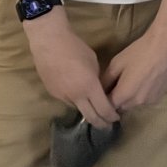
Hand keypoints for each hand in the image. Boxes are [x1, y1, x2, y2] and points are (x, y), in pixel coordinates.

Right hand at [24, 14, 118, 128]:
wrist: (49, 42)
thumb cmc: (75, 47)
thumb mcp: (93, 62)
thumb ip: (97, 79)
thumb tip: (98, 89)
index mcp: (89, 87)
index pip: (103, 110)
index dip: (111, 117)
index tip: (116, 118)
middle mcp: (76, 96)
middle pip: (91, 117)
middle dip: (101, 123)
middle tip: (107, 125)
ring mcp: (62, 96)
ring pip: (78, 109)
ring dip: (87, 110)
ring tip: (93, 108)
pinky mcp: (53, 94)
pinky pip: (67, 101)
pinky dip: (75, 100)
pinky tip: (77, 93)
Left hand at [102, 22, 166, 112]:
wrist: (164, 47)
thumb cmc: (138, 53)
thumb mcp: (116, 63)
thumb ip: (105, 80)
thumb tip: (98, 90)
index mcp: (124, 95)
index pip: (108, 107)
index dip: (104, 99)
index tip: (103, 91)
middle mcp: (136, 103)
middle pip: (120, 107)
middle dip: (116, 100)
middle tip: (117, 84)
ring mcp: (149, 102)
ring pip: (133, 105)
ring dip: (129, 98)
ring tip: (132, 81)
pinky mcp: (158, 98)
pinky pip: (144, 101)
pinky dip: (141, 95)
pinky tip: (144, 81)